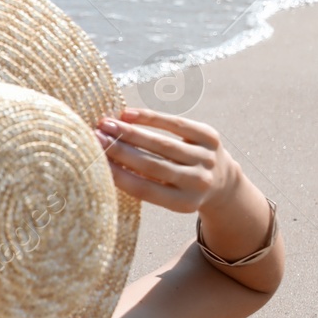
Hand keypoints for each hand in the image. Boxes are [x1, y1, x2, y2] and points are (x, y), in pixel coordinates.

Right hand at [95, 106, 238, 212]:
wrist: (222, 182)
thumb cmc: (179, 189)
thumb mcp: (164, 196)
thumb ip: (139, 182)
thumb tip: (104, 161)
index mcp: (183, 203)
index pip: (144, 189)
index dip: (118, 174)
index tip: (95, 160)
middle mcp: (198, 182)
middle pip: (152, 165)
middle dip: (120, 150)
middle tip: (95, 137)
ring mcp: (206, 159)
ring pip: (162, 144)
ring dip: (130, 133)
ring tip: (106, 124)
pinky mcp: (211, 138)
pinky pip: (177, 124)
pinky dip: (151, 118)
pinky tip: (129, 114)